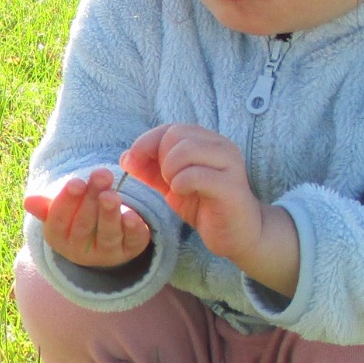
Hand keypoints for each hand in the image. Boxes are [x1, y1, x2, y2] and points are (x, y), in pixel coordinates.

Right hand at [24, 170, 152, 268]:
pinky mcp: (131, 251)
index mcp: (59, 239)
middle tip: (101, 175)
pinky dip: (133, 229)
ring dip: (109, 214)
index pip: (58, 221)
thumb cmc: (79, 216)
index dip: (67, 201)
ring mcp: (107, 254)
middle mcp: (81, 252)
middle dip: (91, 199)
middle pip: (83, 226)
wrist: (105, 240)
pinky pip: (133, 242)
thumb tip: (29, 201)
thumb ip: (48, 205)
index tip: (76, 181)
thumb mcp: (62, 210)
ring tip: (112, 195)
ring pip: (107, 235)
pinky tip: (132, 215)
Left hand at [120, 123, 298, 294]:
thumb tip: (126, 157)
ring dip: (170, 172)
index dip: (146, 143)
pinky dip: (180, 185)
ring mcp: (229, 164)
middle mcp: (221, 146)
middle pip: (175, 135)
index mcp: (207, 141)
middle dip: (159, 159)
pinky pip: (195, 175)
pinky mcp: (230, 186)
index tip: (133, 163)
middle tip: (166, 181)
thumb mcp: (171, 184)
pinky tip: (184, 194)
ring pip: (184, 150)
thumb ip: (151, 169)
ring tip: (176, 187)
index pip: (170, 128)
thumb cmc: (205, 205)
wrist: (237, 234)